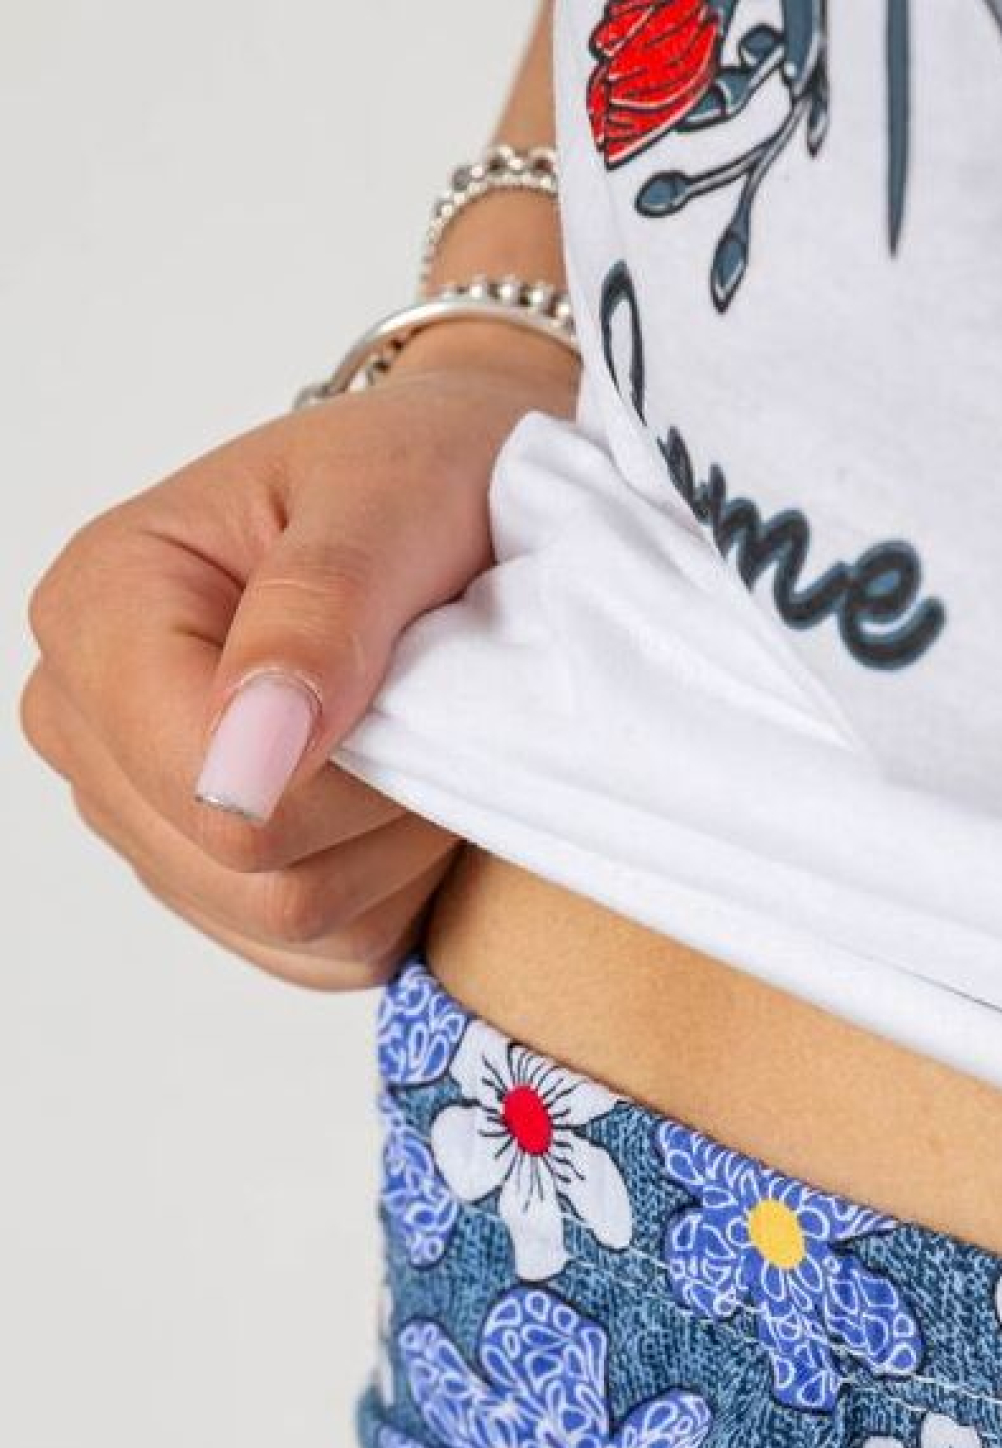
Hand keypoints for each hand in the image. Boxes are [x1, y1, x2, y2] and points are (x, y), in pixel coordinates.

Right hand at [20, 328, 573, 990]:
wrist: (451, 509)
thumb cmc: (415, 480)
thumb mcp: (388, 499)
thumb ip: (318, 612)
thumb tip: (246, 762)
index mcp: (99, 610)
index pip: (216, 795)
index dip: (351, 770)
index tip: (421, 683)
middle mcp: (91, 726)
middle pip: (254, 876)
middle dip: (381, 809)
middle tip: (438, 704)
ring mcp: (142, 820)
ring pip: (295, 925)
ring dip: (396, 848)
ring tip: (422, 737)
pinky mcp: (215, 890)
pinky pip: (326, 953)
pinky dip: (393, 889)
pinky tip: (402, 796)